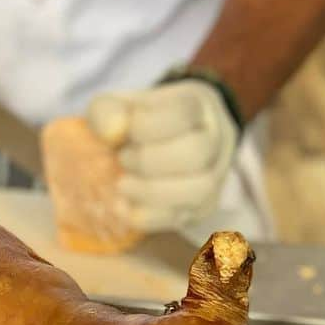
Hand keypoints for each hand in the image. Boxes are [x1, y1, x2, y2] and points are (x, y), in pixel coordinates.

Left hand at [85, 79, 237, 231]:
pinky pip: (183, 218)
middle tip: (123, 159)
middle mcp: (216, 140)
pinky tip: (122, 207)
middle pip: (196, 153)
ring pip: (198, 190)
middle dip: (148, 161)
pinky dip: (147, 217)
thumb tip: (113, 132)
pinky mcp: (201, 208)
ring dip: (151, 192)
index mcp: (198, 106)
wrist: (157, 145)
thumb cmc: (137, 122)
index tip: (126, 130)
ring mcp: (214, 177)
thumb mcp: (117, 106)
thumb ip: (107, 111)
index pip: (183, 114)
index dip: (146, 126)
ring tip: (123, 184)